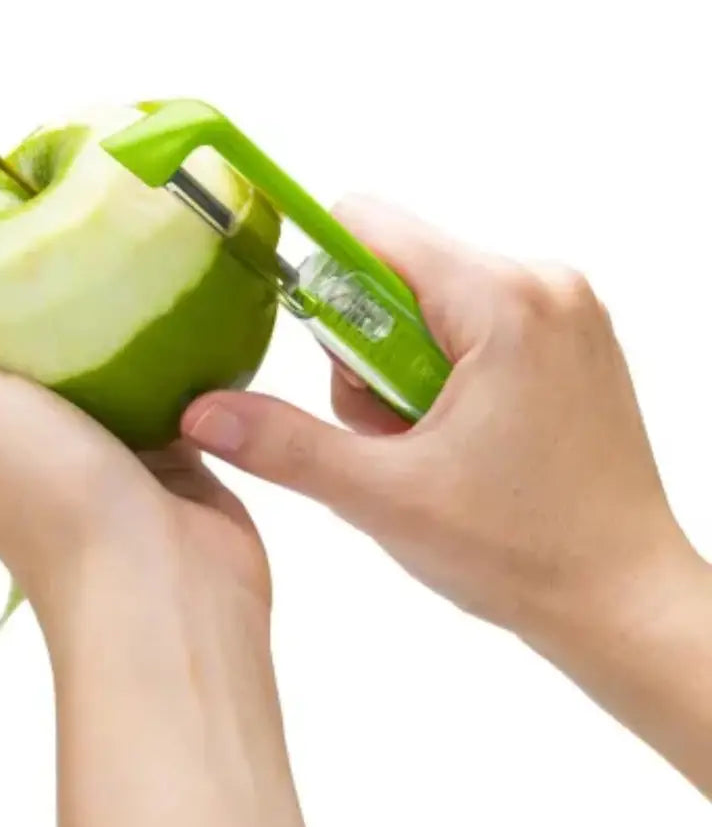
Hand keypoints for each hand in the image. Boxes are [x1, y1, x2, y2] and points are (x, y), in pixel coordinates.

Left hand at [0, 205, 310, 826]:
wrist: (157, 584)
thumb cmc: (44, 489)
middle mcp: (2, 415)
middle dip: (13, 252)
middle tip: (61, 210)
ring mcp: (77, 426)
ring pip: (69, 335)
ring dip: (84, 286)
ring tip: (117, 237)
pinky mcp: (141, 432)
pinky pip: (135, 364)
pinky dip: (141, 327)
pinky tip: (164, 294)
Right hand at [182, 194, 711, 795]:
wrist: (624, 602)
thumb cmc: (526, 552)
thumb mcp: (384, 497)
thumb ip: (285, 444)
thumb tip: (203, 413)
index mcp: (502, 300)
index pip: (368, 224)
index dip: (319, 274)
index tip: (314, 343)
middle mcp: (541, 284)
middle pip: (396, 267)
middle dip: (364, 346)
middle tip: (389, 428)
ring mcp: (561, 309)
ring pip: (429, 298)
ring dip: (399, 367)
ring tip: (425, 443)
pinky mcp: (565, 338)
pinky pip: (470, 321)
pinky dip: (439, 370)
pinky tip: (456, 437)